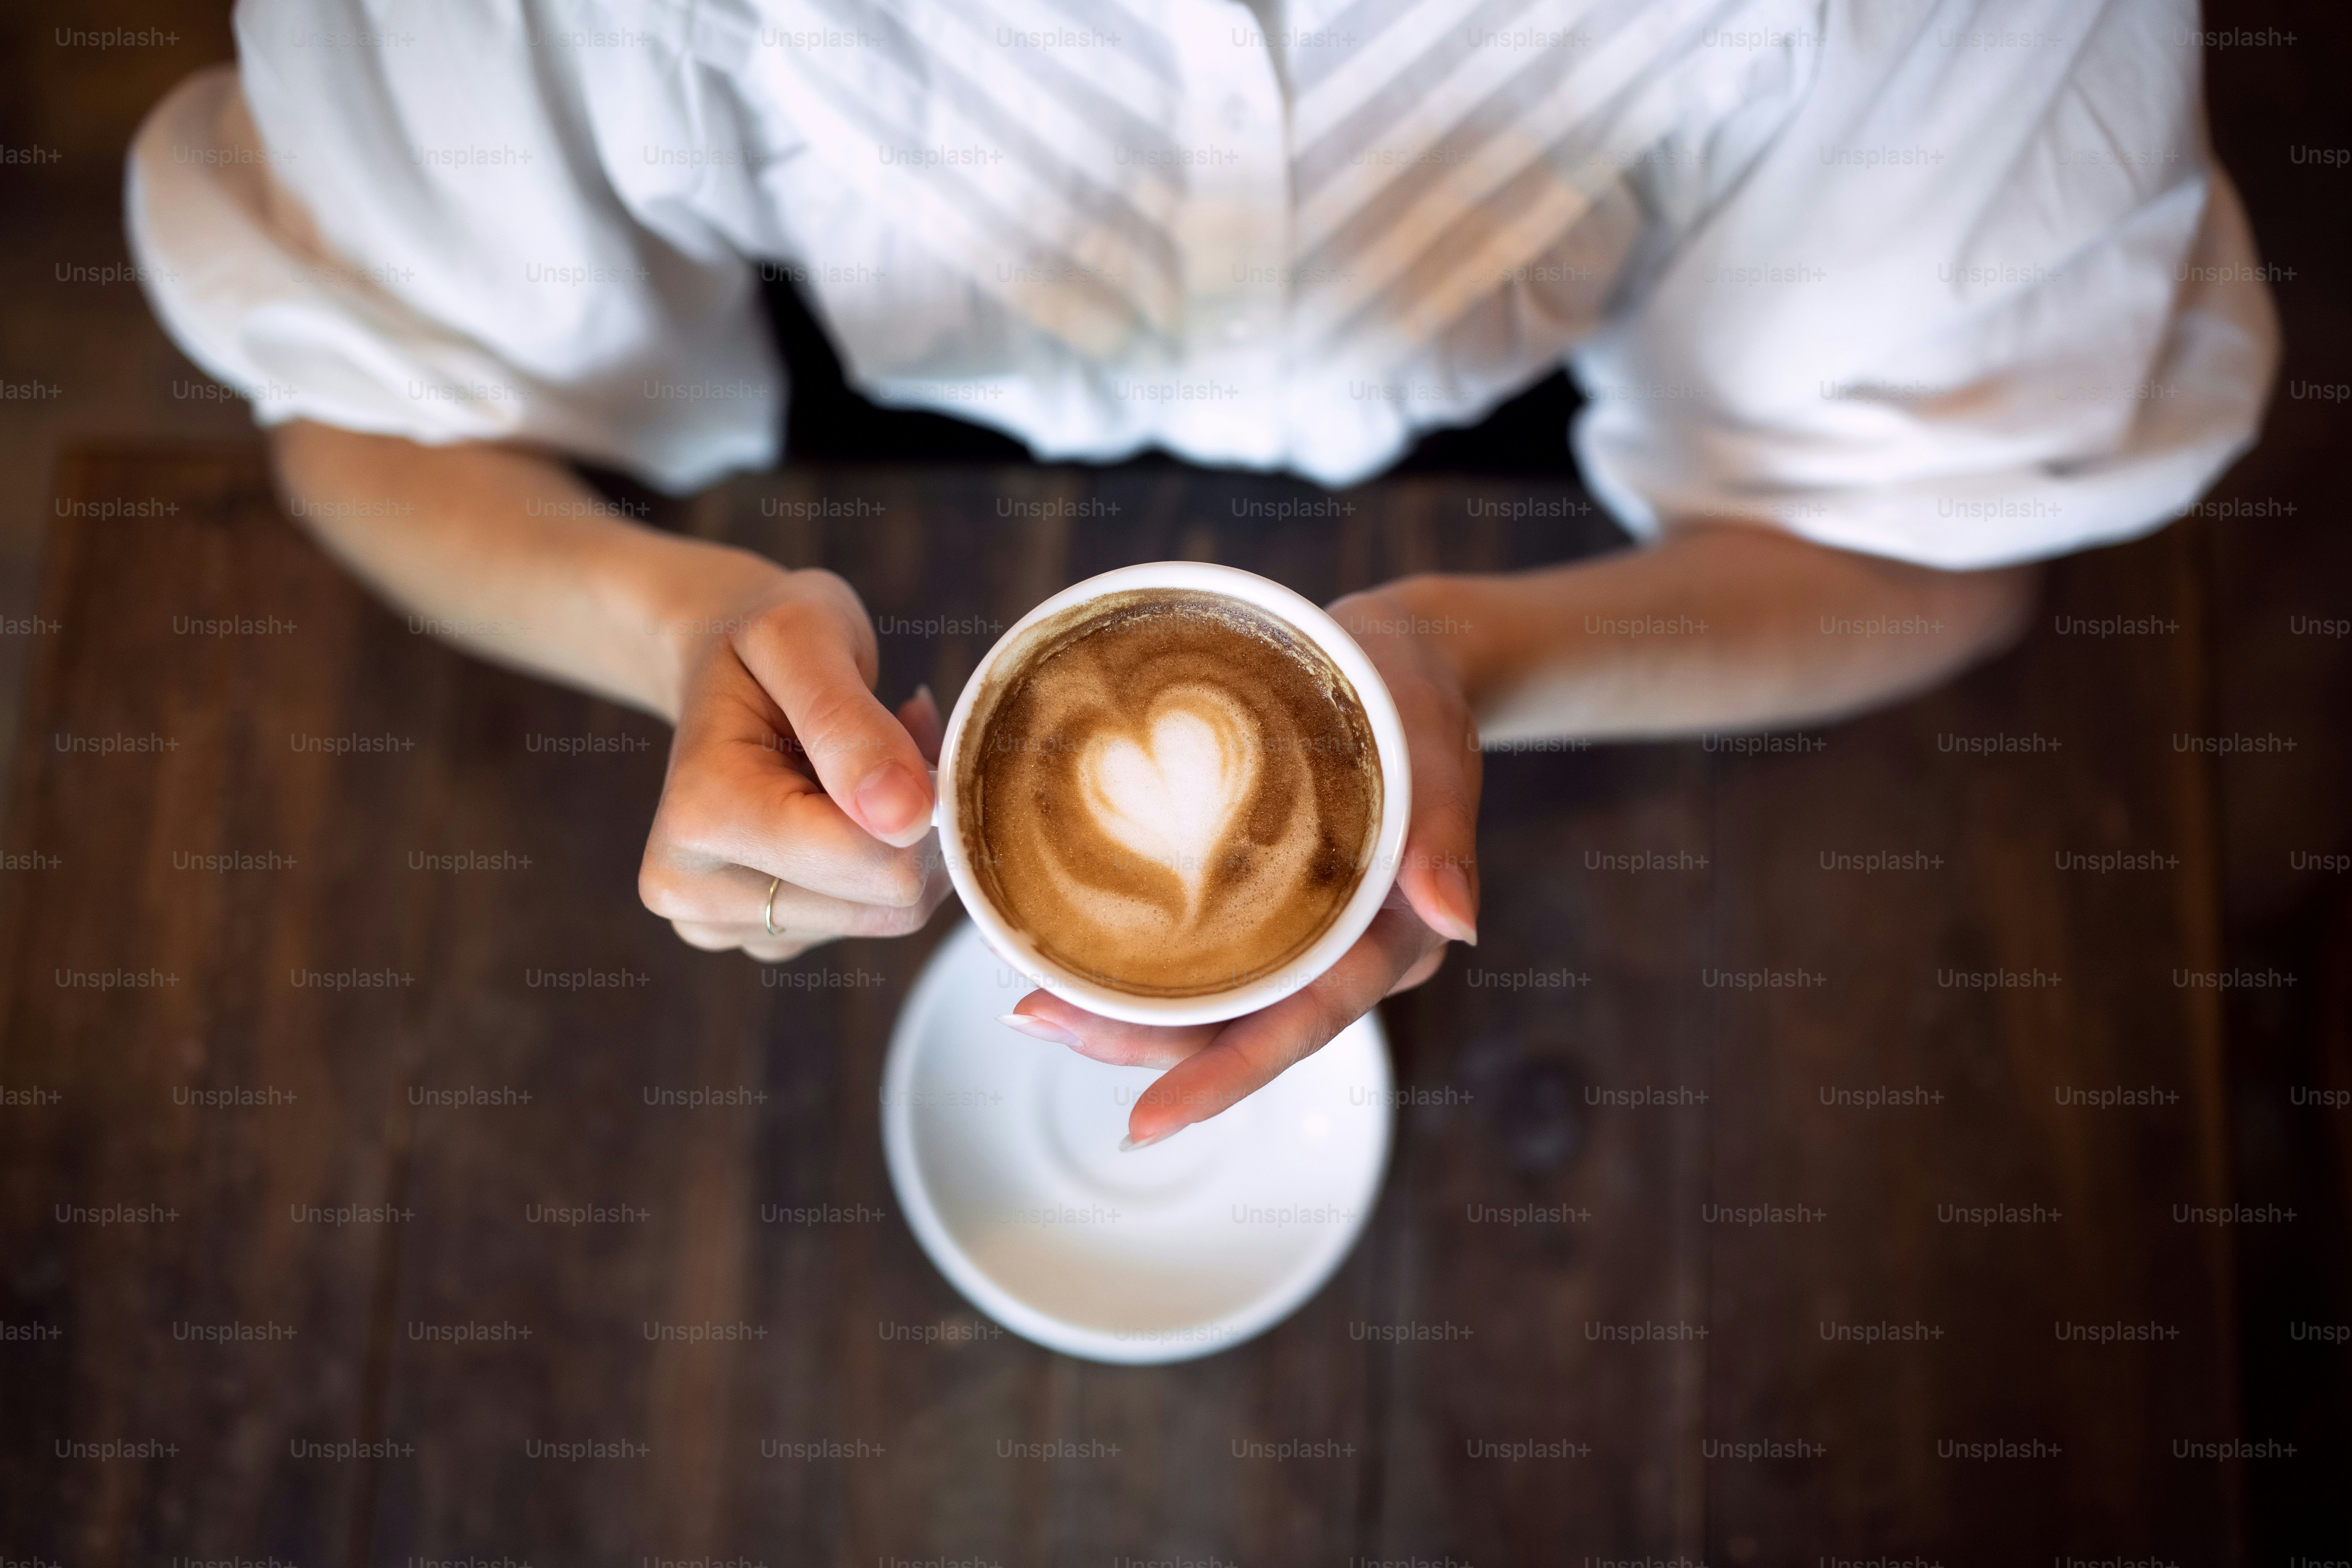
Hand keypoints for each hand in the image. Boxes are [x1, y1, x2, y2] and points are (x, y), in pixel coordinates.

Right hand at [637, 556, 951, 960]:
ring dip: (900, 838)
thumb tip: (904, 817)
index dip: (917, 800)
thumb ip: (850, 725)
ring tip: (860, 766)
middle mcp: (692, 889)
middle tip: (887, 741)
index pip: (866, 858)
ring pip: (887, 916)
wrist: (718, 662)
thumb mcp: (803, 638)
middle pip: (885, 900)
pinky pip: (868, 920)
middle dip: (909, 820)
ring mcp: (722, 925)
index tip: (905, 732)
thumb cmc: (761, 640)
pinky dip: (881, 859)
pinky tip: (848, 805)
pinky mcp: (761, 939)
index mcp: (699, 816)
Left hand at [1000, 580, 1483, 1146]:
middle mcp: (1343, 955)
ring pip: (1210, 1003)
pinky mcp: (1266, 903)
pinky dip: (1137, 963)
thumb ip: (1443, 835)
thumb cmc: (1416, 698)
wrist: (1397, 660)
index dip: (1225, 1077)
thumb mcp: (1434, 746)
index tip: (1149, 1120)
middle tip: (1038, 1020)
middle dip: (1141, 1045)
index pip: (1304, 1026)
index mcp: (1391, 940)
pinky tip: (1069, 956)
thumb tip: (1454, 918)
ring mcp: (1303, 935)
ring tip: (1033, 1004)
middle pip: (1239, 1029)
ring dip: (1124, 1013)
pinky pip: (1201, 953)